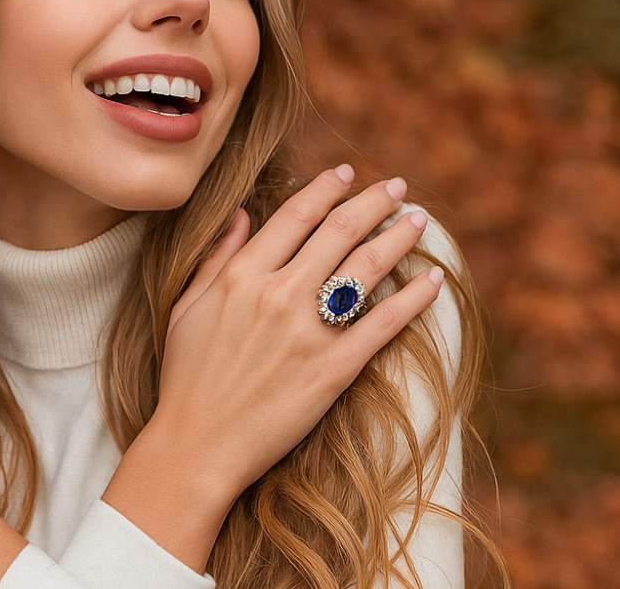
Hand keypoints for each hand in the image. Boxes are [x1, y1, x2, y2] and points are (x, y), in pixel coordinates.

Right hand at [103, 165, 442, 569]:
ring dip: (399, 238)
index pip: (295, 216)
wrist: (198, 445)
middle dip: (375, 202)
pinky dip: (413, 299)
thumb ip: (216, 257)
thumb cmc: (187, 379)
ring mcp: (308, 332)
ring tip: (418, 221)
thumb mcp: (187, 308)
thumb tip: (242, 214)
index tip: (346, 173)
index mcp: (241, 276)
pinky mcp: (333, 369)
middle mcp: (278, 295)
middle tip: (397, 187)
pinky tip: (432, 281)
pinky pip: (383, 324)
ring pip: (367, 268)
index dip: (325, 188)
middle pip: (339, 231)